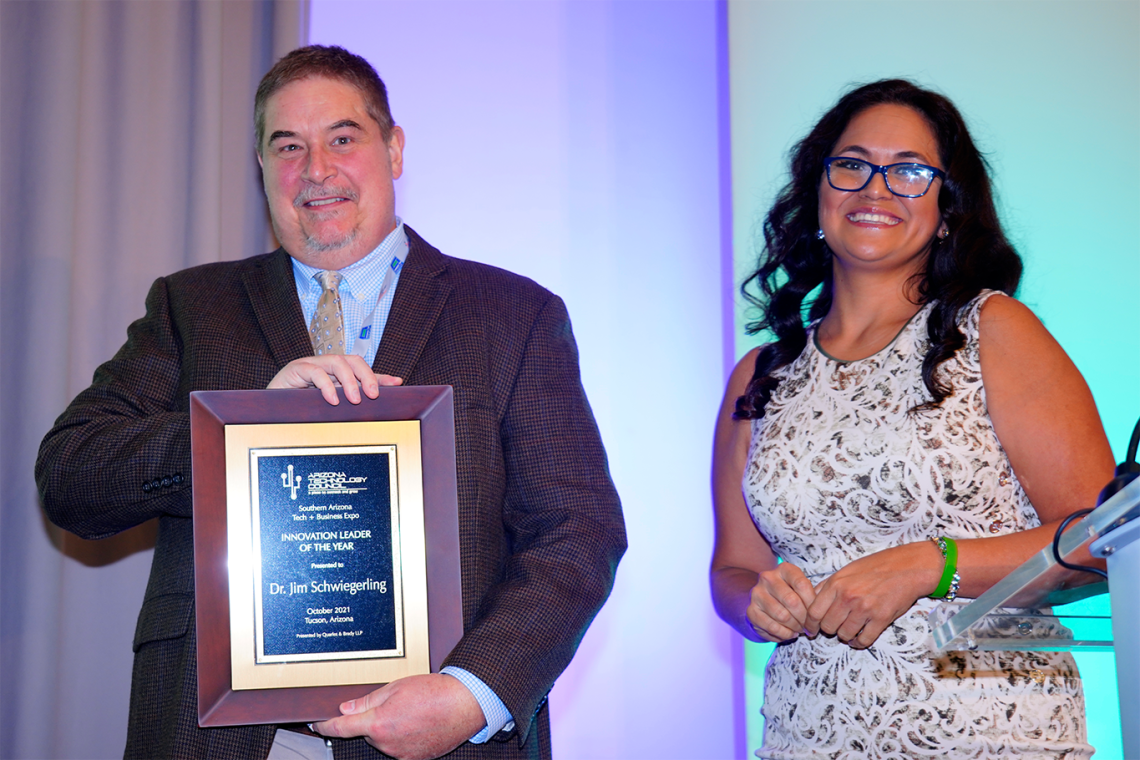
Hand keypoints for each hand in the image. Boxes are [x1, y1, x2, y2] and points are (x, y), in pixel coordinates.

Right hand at [267, 355, 401, 404]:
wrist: (270, 414)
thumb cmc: (301, 411)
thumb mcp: (332, 408)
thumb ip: (353, 400)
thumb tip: (382, 399)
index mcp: (335, 373)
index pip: (361, 369)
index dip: (379, 375)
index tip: (397, 384)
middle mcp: (325, 365)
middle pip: (352, 360)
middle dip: (367, 375)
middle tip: (373, 395)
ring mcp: (310, 365)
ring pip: (337, 362)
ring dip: (349, 380)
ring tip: (354, 399)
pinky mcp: (295, 369)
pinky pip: (315, 371)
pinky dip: (326, 385)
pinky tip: (332, 400)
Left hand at [312, 674, 485, 759]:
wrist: (464, 704)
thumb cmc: (434, 692)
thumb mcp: (396, 687)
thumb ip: (367, 700)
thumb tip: (347, 708)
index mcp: (378, 723)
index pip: (341, 727)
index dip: (325, 725)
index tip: (317, 724)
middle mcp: (387, 743)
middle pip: (366, 732)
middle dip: (372, 720)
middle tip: (393, 704)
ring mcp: (401, 754)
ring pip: (383, 741)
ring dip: (388, 728)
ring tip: (411, 712)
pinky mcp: (414, 759)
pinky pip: (399, 748)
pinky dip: (402, 737)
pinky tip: (417, 723)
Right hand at [746, 563, 816, 641]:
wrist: (765, 602)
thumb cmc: (791, 595)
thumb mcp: (802, 589)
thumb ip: (813, 595)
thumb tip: (823, 611)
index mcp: (784, 569)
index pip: (802, 585)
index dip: (812, 603)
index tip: (817, 615)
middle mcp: (768, 578)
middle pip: (792, 601)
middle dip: (804, 618)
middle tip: (809, 626)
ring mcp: (757, 593)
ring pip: (782, 616)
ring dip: (795, 627)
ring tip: (799, 629)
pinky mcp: (751, 610)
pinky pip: (772, 627)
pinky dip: (784, 634)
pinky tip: (789, 633)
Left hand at [805, 542, 941, 648]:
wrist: (907, 568)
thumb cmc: (877, 567)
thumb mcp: (847, 570)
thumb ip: (829, 585)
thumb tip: (812, 599)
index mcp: (836, 584)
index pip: (813, 612)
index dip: (810, 625)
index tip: (811, 630)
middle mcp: (848, 597)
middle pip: (827, 626)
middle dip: (828, 630)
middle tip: (834, 628)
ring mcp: (864, 609)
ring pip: (844, 635)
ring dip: (845, 636)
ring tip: (849, 631)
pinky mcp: (881, 619)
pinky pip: (864, 640)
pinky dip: (859, 642)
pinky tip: (859, 638)